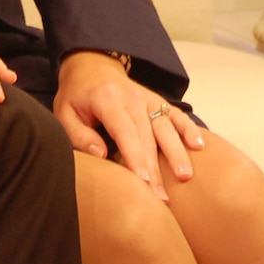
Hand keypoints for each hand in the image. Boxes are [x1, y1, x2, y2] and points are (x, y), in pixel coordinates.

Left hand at [52, 51, 204, 201]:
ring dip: (177, 152)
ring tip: (185, 175)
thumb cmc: (77, 96)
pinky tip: (198, 146)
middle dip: (155, 168)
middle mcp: (132, 97)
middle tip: (161, 197)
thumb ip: (79, 135)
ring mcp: (148, 98)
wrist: (92, 66)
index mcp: (107, 99)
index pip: (124, 130)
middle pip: (147, 136)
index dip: (134, 156)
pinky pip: (176, 115)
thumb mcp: (64, 113)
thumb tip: (101, 156)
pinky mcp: (158, 101)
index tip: (143, 181)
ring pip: (166, 126)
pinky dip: (188, 129)